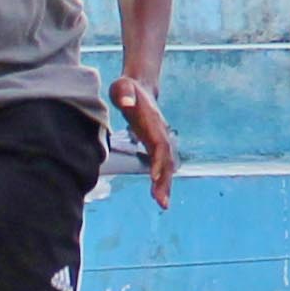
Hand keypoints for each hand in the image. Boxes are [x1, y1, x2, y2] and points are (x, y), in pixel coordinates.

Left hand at [110, 76, 177, 208]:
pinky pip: (162, 165)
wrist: (140, 87)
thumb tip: (127, 104)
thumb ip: (125, 93)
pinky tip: (159, 195)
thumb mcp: (122, 86)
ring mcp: (160, 140)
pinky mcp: (155, 146)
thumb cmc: (127, 88)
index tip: (154, 177)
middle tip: (162, 202)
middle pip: (167, 160)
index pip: (159, 143)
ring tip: (162, 204)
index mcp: (153, 122)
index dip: (159, 160)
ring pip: (167, 165)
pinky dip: (162, 180)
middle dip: (165, 180)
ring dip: (166, 185)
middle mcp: (161, 134)